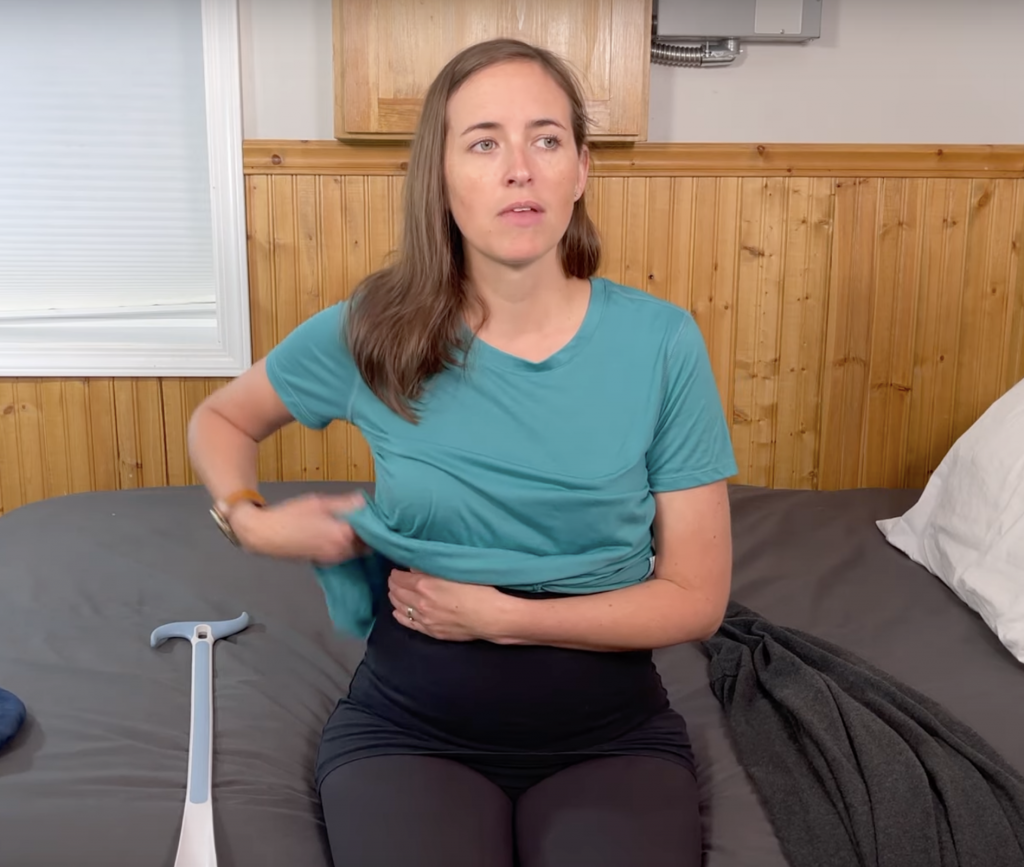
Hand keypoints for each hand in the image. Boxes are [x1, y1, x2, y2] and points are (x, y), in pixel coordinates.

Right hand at [231, 492, 368, 563]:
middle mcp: (342, 550)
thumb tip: (366, 502)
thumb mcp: (320, 502)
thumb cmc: (291, 515)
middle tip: (366, 518)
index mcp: (344, 534)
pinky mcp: (326, 562)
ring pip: (358, 550)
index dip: (376, 522)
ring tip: (353, 524)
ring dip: (359, 540)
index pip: (373, 531)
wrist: (266, 535)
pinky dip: (348, 546)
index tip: (377, 512)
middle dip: (369, 532)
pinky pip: (346, 554)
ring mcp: (334, 559)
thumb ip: (346, 503)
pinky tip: (341, 534)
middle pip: (368, 544)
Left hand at [387, 569, 510, 641]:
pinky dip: (400, 616)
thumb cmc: (477, 589)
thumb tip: (414, 567)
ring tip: (395, 593)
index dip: (396, 574)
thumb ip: (432, 568)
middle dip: (394, 585)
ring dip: (395, 599)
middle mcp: (420, 603)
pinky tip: (398, 612)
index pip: (400, 578)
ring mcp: (424, 619)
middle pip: (398, 593)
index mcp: (424, 585)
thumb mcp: (455, 571)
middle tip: (395, 580)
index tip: (396, 571)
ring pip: (400, 608)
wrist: (490, 617)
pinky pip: (408, 623)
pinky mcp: (431, 631)